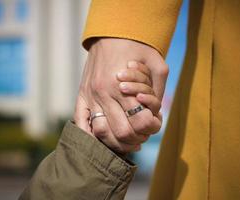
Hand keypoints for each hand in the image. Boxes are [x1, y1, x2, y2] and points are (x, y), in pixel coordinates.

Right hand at [74, 38, 167, 153]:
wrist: (112, 33)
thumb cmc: (139, 49)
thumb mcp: (157, 66)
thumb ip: (158, 92)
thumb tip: (154, 115)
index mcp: (123, 86)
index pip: (139, 122)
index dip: (152, 127)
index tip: (155, 121)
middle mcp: (104, 94)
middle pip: (122, 133)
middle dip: (138, 137)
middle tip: (143, 131)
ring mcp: (90, 96)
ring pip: (101, 133)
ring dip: (118, 142)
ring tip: (128, 137)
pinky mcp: (81, 95)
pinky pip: (81, 122)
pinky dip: (91, 136)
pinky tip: (104, 137)